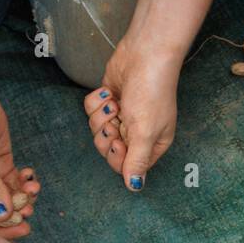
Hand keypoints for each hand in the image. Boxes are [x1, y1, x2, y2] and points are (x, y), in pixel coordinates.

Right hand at [0, 79, 40, 237]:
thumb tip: (4, 216)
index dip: (1, 226)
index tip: (23, 228)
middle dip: (15, 210)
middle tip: (30, 209)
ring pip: (8, 193)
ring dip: (23, 195)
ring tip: (33, 189)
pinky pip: (13, 178)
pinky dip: (23, 181)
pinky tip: (30, 179)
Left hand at [85, 41, 179, 190]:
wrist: (145, 55)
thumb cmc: (151, 92)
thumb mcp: (146, 132)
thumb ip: (137, 162)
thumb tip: (135, 187)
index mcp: (152, 145)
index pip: (125, 165)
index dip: (116, 155)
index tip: (119, 140)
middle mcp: (136, 132)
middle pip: (108, 149)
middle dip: (106, 134)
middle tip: (115, 120)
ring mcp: (122, 115)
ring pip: (97, 129)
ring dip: (101, 115)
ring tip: (114, 103)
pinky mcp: (109, 100)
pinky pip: (91, 111)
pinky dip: (97, 101)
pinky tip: (109, 92)